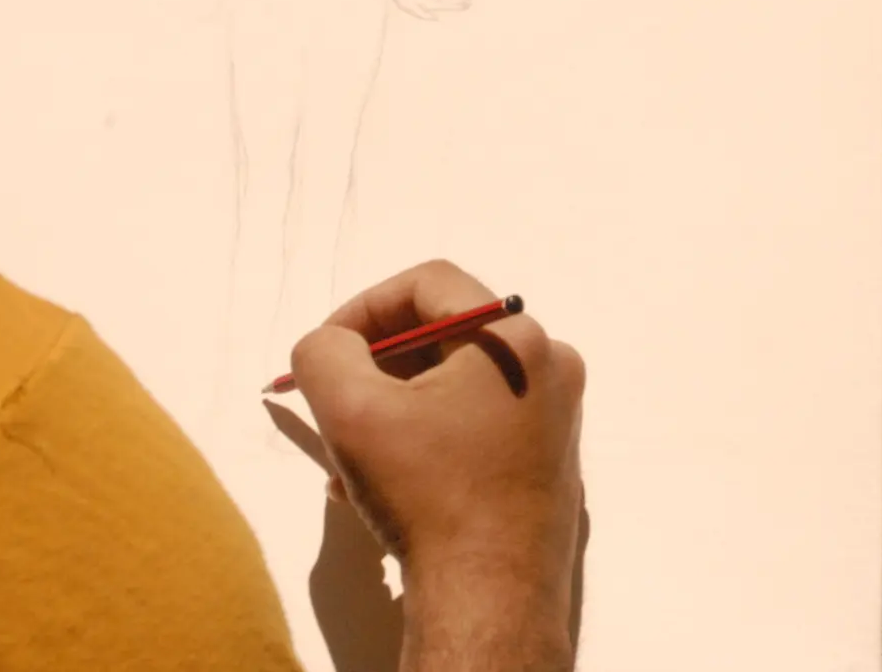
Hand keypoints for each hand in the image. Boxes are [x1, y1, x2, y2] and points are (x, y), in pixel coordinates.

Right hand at [292, 261, 583, 671]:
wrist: (491, 598)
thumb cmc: (427, 496)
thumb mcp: (352, 411)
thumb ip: (325, 352)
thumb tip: (329, 342)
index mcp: (516, 338)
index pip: (429, 283)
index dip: (365, 305)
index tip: (327, 347)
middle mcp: (550, 366)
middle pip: (443, 334)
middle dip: (376, 365)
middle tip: (333, 399)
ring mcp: (556, 415)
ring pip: (455, 384)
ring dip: (394, 408)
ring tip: (347, 455)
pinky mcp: (548, 458)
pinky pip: (477, 421)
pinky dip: (427, 436)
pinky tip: (384, 482)